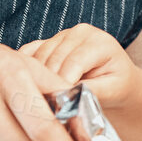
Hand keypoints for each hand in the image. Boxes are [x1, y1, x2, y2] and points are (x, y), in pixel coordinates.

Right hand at [17, 22, 138, 108]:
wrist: (116, 78)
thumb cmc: (117, 84)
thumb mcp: (113, 90)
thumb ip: (92, 90)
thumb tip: (68, 96)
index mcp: (99, 41)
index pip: (74, 62)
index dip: (63, 83)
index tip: (56, 105)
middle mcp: (79, 33)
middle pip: (53, 59)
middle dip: (47, 84)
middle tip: (42, 107)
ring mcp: (61, 35)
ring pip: (38, 57)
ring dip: (34, 79)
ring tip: (35, 101)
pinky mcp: (47, 41)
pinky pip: (28, 53)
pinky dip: (24, 69)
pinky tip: (24, 87)